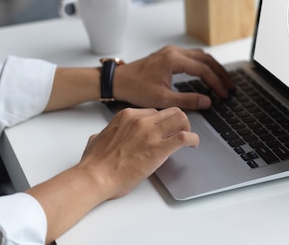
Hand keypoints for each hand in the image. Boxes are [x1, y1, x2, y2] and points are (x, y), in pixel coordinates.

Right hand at [79, 107, 198, 199]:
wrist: (95, 177)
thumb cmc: (94, 163)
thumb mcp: (97, 138)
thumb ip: (106, 133)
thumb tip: (104, 136)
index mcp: (127, 115)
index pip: (154, 111)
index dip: (162, 122)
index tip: (165, 130)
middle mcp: (141, 120)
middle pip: (171, 111)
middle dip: (178, 121)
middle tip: (180, 132)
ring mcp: (151, 133)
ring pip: (181, 119)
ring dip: (188, 128)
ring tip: (188, 138)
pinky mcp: (159, 148)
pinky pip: (185, 137)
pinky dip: (193, 139)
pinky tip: (193, 145)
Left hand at [113, 45, 234, 109]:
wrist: (118, 80)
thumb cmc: (135, 88)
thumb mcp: (162, 99)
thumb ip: (187, 100)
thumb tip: (207, 102)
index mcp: (173, 60)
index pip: (203, 69)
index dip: (216, 82)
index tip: (224, 94)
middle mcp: (174, 52)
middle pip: (206, 59)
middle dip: (220, 74)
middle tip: (230, 87)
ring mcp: (172, 52)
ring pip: (201, 56)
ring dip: (214, 68)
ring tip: (223, 82)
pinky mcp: (169, 55)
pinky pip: (193, 57)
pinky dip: (204, 65)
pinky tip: (208, 75)